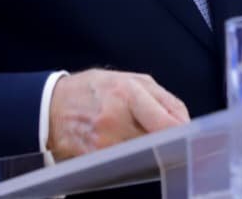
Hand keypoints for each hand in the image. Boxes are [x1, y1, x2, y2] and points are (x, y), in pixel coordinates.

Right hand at [47, 69, 189, 160]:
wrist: (52, 105)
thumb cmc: (93, 89)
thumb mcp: (129, 79)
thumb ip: (161, 98)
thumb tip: (184, 121)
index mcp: (128, 93)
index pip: (167, 122)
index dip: (183, 132)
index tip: (190, 135)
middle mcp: (115, 119)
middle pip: (157, 141)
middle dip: (165, 140)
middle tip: (167, 137)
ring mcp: (104, 142)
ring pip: (143, 154)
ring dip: (147, 149)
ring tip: (137, 136)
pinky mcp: (94, 159)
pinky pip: (123, 162)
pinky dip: (129, 157)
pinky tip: (122, 146)